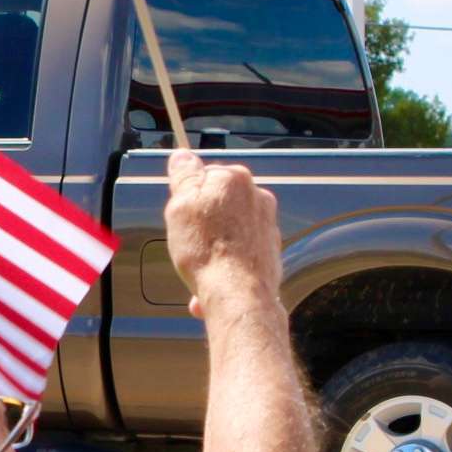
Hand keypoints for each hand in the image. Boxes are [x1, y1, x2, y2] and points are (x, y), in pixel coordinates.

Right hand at [164, 150, 281, 318]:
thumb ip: (183, 177)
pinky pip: (240, 252)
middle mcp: (257, 196)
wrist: (239, 296)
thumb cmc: (206, 252)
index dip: (187, 196)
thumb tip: (183, 155)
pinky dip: (227, 264)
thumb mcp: (180, 207)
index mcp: (234, 179)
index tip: (180, 215)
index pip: (203, 175)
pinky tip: (213, 281)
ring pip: (229, 229)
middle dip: (202, 221)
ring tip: (199, 268)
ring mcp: (267, 224)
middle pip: (218, 202)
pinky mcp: (271, 250)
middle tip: (188, 241)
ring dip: (213, 246)